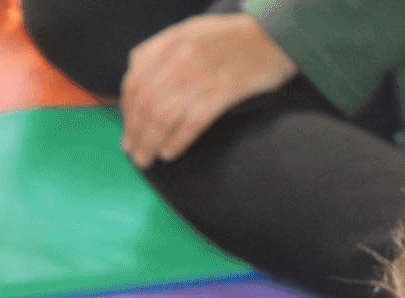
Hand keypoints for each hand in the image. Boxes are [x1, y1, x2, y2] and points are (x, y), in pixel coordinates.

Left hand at [120, 14, 295, 166]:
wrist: (278, 34)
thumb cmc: (233, 38)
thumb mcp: (192, 32)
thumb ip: (162, 52)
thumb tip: (135, 79)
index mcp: (172, 41)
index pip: (135, 81)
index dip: (126, 111)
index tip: (128, 130)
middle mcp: (183, 55)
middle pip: (146, 103)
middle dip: (135, 133)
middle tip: (134, 153)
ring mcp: (204, 72)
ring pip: (164, 115)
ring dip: (151, 142)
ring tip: (147, 159)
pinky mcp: (225, 90)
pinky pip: (192, 122)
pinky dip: (177, 141)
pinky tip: (170, 153)